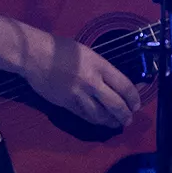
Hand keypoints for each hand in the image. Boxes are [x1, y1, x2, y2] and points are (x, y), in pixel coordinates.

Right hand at [21, 31, 141, 127]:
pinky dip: (95, 120)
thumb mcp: (88, 53)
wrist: (35, 55)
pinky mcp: (66, 104)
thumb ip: (102, 68)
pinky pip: (85, 116)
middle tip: (129, 118)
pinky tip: (100, 121)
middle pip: (116, 104)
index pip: (124, 86)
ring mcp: (78, 94)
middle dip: (126, 114)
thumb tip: (116, 82)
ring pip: (101, 115)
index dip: (134, 98)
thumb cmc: (61, 49)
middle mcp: (92, 82)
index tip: (137, 103)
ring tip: (117, 123)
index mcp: (99, 65)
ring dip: (112, 121)